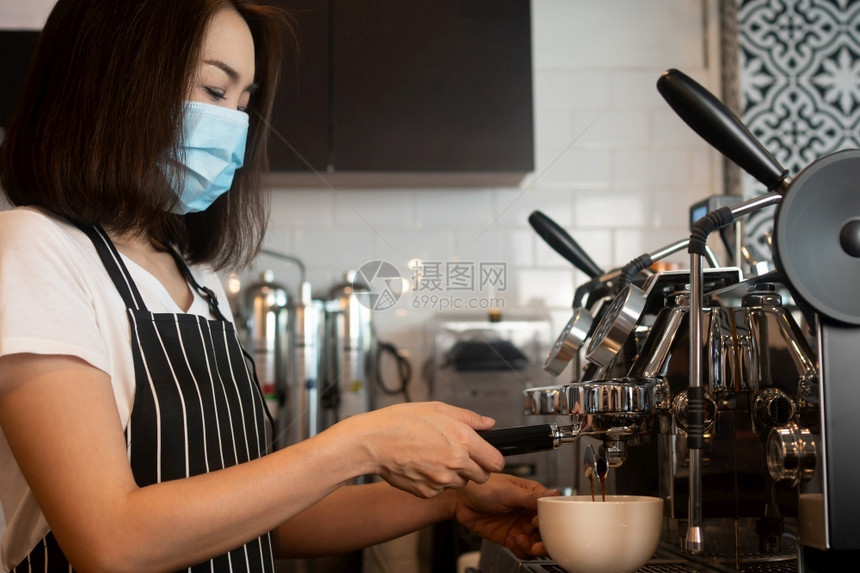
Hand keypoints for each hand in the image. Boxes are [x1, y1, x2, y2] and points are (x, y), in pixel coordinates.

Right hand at [338, 402, 505, 497]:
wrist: (374, 442)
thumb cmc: (402, 422)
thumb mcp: (438, 408)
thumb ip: (469, 418)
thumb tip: (489, 424)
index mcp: (463, 440)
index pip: (496, 462)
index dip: (492, 458)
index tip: (485, 455)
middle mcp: (456, 463)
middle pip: (482, 476)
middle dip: (475, 468)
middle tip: (458, 455)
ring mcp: (442, 481)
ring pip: (461, 483)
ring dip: (454, 474)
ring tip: (435, 457)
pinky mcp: (428, 493)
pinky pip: (441, 490)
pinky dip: (436, 482)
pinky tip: (423, 466)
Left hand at [452, 473, 557, 558]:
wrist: (461, 500)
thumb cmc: (483, 487)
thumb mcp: (509, 491)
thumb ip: (532, 498)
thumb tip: (555, 494)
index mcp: (532, 496)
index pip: (551, 512)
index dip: (550, 520)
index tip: (539, 522)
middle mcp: (528, 512)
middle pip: (547, 531)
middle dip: (545, 539)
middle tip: (538, 542)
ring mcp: (520, 526)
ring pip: (537, 543)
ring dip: (533, 547)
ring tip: (523, 540)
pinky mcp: (510, 538)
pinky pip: (523, 550)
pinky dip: (521, 549)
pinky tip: (513, 540)